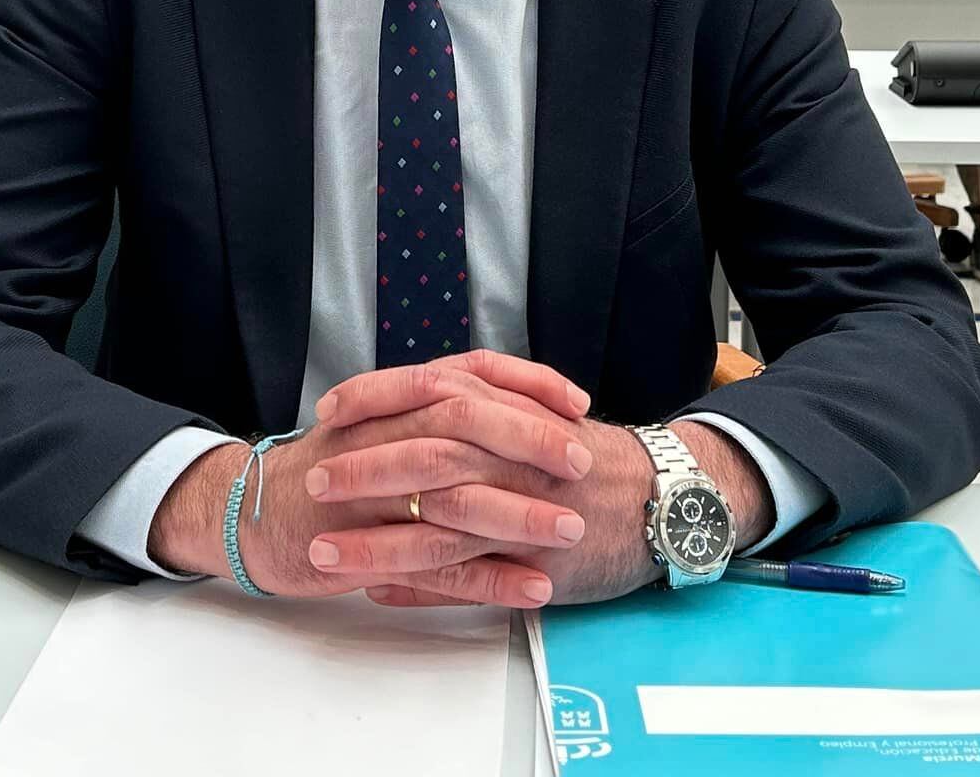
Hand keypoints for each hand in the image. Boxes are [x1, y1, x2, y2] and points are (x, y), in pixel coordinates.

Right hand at [150, 351, 594, 607]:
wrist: (255, 512)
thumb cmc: (333, 466)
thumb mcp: (384, 421)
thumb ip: (441, 408)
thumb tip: (521, 403)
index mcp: (394, 400)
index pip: (470, 373)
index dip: (528, 384)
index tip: (578, 403)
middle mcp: (384, 434)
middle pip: (465, 424)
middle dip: (530, 440)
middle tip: (583, 461)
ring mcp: (371, 492)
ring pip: (454, 496)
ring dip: (519, 513)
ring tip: (571, 529)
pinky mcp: (362, 547)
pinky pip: (437, 564)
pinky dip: (489, 577)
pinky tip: (534, 587)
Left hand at [362, 419, 772, 610]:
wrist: (667, 497)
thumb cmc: (597, 460)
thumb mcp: (539, 417)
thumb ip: (485, 410)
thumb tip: (420, 411)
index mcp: (508, 410)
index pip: (429, 390)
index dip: (373, 398)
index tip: (329, 409)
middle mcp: (513, 453)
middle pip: (425, 453)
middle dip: (363, 468)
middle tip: (312, 480)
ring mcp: (524, 507)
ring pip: (437, 523)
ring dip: (375, 540)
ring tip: (323, 551)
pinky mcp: (538, 557)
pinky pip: (470, 574)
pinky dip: (421, 584)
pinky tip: (379, 589)